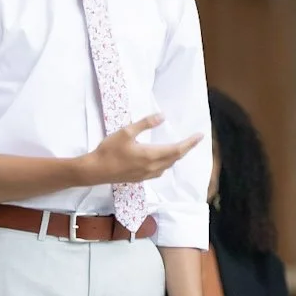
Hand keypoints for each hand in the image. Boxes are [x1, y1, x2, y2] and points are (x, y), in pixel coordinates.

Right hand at [87, 114, 202, 185]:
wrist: (95, 171)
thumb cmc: (109, 150)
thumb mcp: (126, 132)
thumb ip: (145, 124)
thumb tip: (162, 116)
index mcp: (151, 155)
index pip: (177, 149)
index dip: (190, 143)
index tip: (200, 136)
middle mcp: (152, 167)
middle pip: (175, 158)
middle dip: (186, 149)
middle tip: (193, 140)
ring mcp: (146, 174)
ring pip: (168, 166)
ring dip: (176, 157)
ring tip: (180, 148)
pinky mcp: (140, 178)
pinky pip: (159, 171)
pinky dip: (166, 163)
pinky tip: (163, 159)